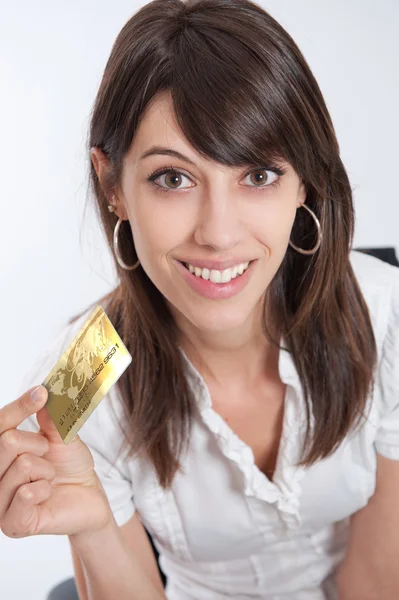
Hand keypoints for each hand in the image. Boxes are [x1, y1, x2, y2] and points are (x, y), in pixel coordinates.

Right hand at [0, 385, 111, 537]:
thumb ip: (49, 418)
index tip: (41, 393)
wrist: (89, 494)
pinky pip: (27, 494)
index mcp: (1, 450)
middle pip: (7, 441)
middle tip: (47, 453)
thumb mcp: (61, 435)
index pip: (0, 424)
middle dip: (38, 443)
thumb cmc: (69, 464)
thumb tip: (41, 394)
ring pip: (21, 466)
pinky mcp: (13, 524)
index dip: (19, 407)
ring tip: (49, 477)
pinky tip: (47, 494)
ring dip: (46, 469)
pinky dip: (45, 489)